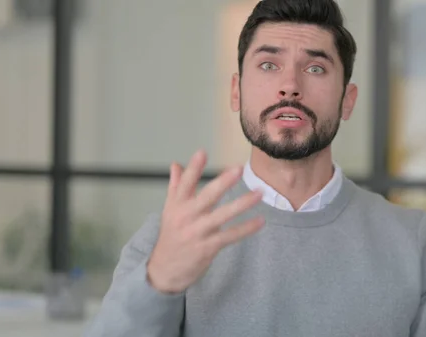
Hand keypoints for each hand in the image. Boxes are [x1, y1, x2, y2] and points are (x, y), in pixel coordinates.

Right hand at [147, 150, 263, 293]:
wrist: (164, 270)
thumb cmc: (171, 235)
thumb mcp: (169, 210)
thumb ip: (175, 186)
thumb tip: (176, 164)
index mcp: (177, 205)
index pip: (185, 183)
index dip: (193, 168)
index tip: (202, 152)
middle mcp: (186, 217)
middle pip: (206, 197)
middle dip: (222, 183)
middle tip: (238, 169)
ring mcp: (197, 233)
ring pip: (222, 216)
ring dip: (242, 204)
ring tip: (259, 194)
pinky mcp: (207, 248)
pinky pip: (230, 236)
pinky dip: (246, 229)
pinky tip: (260, 221)